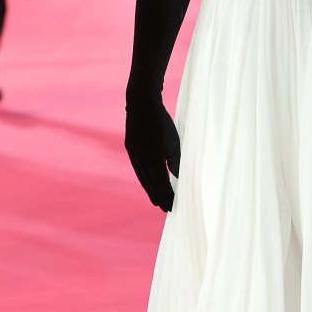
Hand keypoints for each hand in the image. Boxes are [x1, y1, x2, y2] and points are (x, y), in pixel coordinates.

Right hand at [125, 90, 180, 210]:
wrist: (141, 103)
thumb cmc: (161, 122)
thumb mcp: (173, 141)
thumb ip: (176, 161)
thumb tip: (180, 178)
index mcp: (153, 158)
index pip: (162, 183)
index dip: (167, 195)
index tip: (172, 206)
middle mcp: (141, 159)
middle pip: (151, 183)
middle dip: (159, 196)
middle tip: (165, 208)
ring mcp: (134, 154)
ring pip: (143, 177)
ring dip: (150, 190)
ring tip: (155, 200)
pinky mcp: (131, 148)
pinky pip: (138, 168)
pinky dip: (144, 178)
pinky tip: (147, 181)